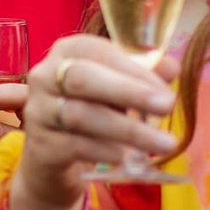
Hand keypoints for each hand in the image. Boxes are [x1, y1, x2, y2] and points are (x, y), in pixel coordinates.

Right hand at [11, 36, 179, 209]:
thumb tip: (171, 66)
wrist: (54, 158)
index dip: (135, 69)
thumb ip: (143, 74)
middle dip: (129, 91)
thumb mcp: (119, 89)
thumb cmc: (93, 111)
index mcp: (68, 51)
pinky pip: (76, 146)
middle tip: (168, 106)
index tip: (166, 89)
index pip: (100, 52)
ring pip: (81, 116)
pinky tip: (131, 158)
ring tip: (164, 143)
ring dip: (128, 129)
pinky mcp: (41, 145)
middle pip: (83, 79)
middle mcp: (45, 76)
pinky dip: (106, 151)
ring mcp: (38, 111)